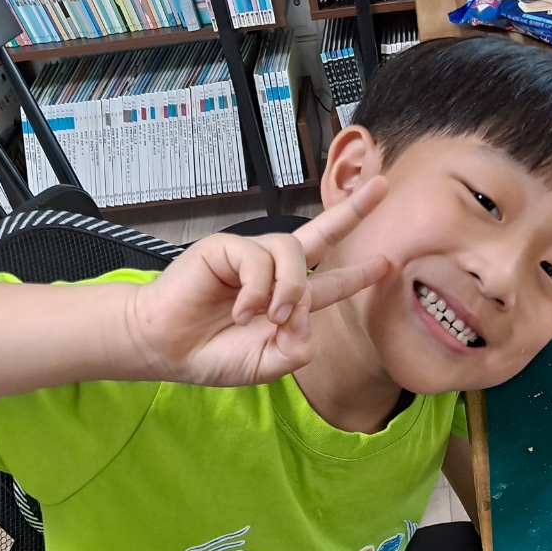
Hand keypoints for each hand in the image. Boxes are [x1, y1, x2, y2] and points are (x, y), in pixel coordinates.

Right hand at [123, 177, 389, 387]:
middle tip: (382, 187)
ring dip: (289, 289)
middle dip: (353, 210)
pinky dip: (256, 290)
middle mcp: (273, 271)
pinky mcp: (227, 247)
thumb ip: (295, 350)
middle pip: (321, 234)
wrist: (165, 347)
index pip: (329, 282)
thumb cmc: (211, 353)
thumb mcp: (266, 364)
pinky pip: (258, 260)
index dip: (358, 275)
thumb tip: (306, 319)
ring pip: (293, 254)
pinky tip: (240, 311)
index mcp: (287, 299)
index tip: (386, 262)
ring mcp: (251, 256)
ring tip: (270, 316)